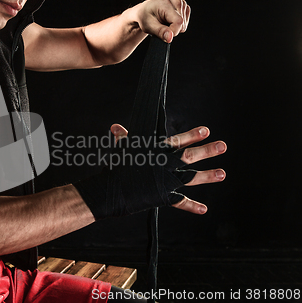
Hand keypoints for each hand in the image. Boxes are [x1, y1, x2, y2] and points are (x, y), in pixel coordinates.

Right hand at [110, 124, 225, 214]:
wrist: (112, 190)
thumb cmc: (116, 166)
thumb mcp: (122, 149)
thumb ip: (123, 137)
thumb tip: (115, 127)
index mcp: (156, 152)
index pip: (178, 141)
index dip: (192, 135)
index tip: (206, 130)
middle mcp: (165, 166)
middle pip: (190, 157)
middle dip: (207, 151)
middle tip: (223, 146)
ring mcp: (166, 182)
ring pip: (191, 178)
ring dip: (207, 176)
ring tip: (223, 173)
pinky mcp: (164, 197)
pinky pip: (180, 202)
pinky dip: (192, 206)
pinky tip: (204, 209)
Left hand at [127, 0, 190, 42]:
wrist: (145, 11)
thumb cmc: (145, 17)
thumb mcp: (148, 26)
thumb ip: (160, 32)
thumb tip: (170, 38)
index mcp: (166, 4)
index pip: (178, 22)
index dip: (172, 31)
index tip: (163, 32)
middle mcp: (176, 1)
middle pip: (182, 24)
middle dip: (171, 29)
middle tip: (161, 25)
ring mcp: (182, 3)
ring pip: (184, 25)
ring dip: (174, 27)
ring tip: (164, 21)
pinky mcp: (184, 7)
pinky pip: (185, 23)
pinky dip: (177, 24)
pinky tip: (169, 20)